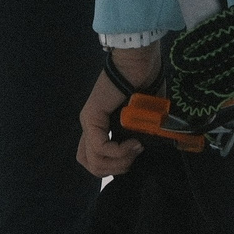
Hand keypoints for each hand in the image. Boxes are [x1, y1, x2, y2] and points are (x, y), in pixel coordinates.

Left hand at [77, 45, 162, 177]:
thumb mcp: (142, 118)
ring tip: (136, 149)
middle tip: (134, 158)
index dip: (111, 167)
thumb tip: (144, 152)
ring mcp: (88, 122)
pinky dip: (119, 151)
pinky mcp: (91, 117)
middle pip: (91, 165)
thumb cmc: (145, 86)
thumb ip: (138, 134)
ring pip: (94, 161)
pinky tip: (133, 143)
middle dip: (116, 169)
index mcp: (100, 127)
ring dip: (119, 162)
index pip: (91, 159)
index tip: (132, 159)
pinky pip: (100, 147)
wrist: (137, 63)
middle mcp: (90, 126)